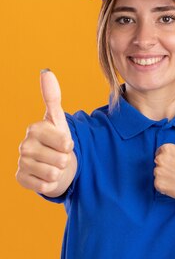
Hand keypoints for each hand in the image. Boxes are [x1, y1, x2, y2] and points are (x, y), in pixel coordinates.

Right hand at [16, 70, 75, 194]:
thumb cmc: (57, 141)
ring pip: (54, 174)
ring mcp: (21, 163)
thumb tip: (46, 72)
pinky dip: (50, 184)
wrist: (52, 164)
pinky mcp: (21, 179)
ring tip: (53, 164)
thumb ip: (52, 97)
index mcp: (35, 129)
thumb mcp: (58, 120)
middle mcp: (24, 145)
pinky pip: (46, 186)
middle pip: (61, 160)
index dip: (69, 145)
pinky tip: (45, 176)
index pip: (65, 143)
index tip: (63, 142)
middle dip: (65, 160)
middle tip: (58, 155)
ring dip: (59, 172)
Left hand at [153, 115, 174, 202]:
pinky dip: (165, 186)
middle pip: (159, 161)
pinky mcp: (158, 185)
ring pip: (158, 172)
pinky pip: (158, 184)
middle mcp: (160, 159)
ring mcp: (158, 173)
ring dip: (166, 176)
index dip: (173, 157)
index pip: (163, 151)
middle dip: (168, 165)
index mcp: (167, 149)